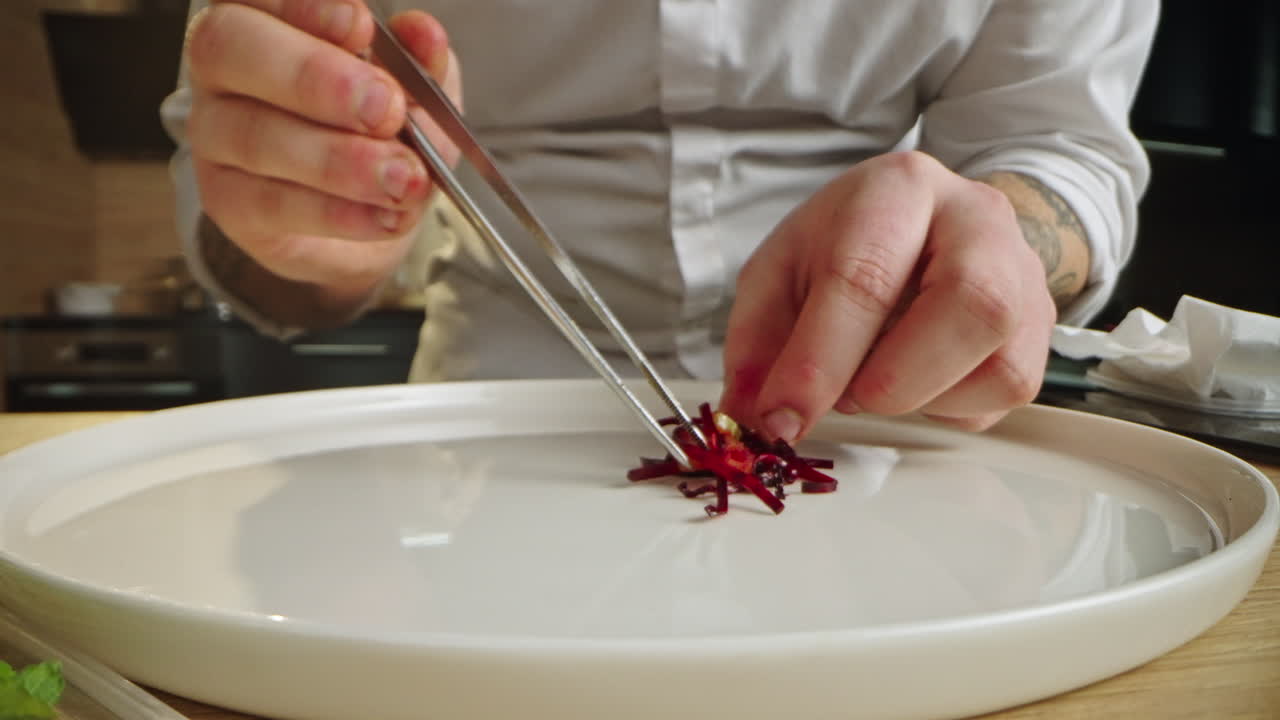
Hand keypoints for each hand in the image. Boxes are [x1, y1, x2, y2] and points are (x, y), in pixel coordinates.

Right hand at [184, 0, 461, 304]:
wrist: (370, 210)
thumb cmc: (378, 131)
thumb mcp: (414, 89)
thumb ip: (418, 62)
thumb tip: (425, 35)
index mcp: (264, 16)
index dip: (305, 5)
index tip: (361, 25)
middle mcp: (224, 66)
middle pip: (232, 50)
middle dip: (314, 77)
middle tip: (386, 109)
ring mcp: (215, 134)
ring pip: (254, 136)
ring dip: (338, 161)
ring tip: (402, 177)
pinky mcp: (226, 201)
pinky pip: (271, 204)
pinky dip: (338, 213)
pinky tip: (386, 216)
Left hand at [720, 151, 1055, 440]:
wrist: (929, 227)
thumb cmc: (850, 246)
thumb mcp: (782, 273)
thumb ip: (759, 344)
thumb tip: (754, 417)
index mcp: (898, 189)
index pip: (863, 276)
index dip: (818, 361)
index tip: (782, 417)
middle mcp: (978, 219)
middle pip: (970, 304)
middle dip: (894, 379)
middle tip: (847, 400)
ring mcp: (1024, 273)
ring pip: (1001, 364)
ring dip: (921, 397)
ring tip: (876, 379)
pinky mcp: (1043, 327)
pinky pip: (1007, 393)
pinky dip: (949, 406)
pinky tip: (917, 379)